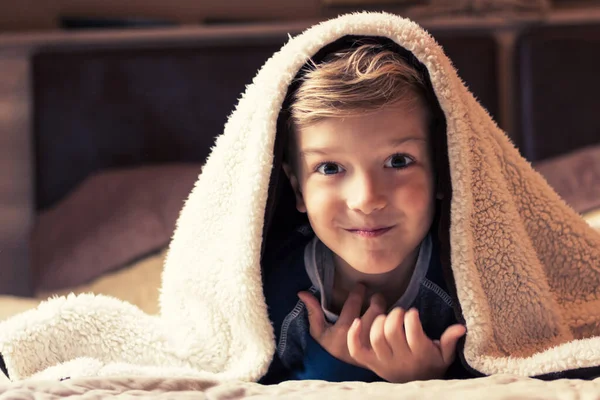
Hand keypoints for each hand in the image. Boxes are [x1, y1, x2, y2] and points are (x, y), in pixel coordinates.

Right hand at [298, 285, 385, 365]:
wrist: (344, 373)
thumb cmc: (330, 347)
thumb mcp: (318, 332)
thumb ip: (313, 312)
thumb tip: (302, 292)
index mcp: (343, 330)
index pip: (353, 303)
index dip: (358, 291)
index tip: (360, 286)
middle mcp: (360, 336)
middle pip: (375, 309)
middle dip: (377, 299)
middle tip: (375, 296)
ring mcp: (374, 343)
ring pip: (387, 318)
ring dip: (387, 310)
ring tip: (382, 307)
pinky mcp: (385, 348)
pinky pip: (393, 329)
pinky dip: (393, 322)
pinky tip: (390, 320)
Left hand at [347, 307, 466, 382]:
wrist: (417, 387)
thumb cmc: (430, 365)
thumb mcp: (444, 355)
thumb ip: (449, 341)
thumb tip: (461, 327)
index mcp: (420, 355)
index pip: (413, 332)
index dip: (411, 317)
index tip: (413, 313)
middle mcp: (401, 359)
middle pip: (391, 331)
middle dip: (395, 315)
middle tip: (400, 312)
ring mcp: (383, 362)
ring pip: (376, 337)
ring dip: (379, 321)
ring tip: (386, 317)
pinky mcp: (370, 363)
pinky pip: (357, 350)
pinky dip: (354, 335)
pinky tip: (357, 321)